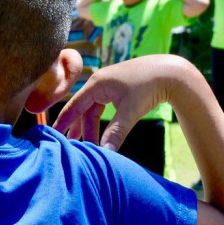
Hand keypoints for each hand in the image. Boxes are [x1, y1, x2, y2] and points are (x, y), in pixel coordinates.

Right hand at [52, 55, 184, 150]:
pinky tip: (100, 131)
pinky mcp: (117, 88)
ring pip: (92, 109)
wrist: (170, 72)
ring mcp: (107, 84)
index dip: (63, 122)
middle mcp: (98, 82)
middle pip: (82, 109)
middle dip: (78, 128)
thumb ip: (115, 132)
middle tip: (71, 146)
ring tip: (87, 143)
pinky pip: (101, 106)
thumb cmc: (149, 88)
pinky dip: (99, 119)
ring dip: (90, 126)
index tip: (54, 135)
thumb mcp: (130, 112)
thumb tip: (104, 152)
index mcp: (96, 84)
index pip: (74, 106)